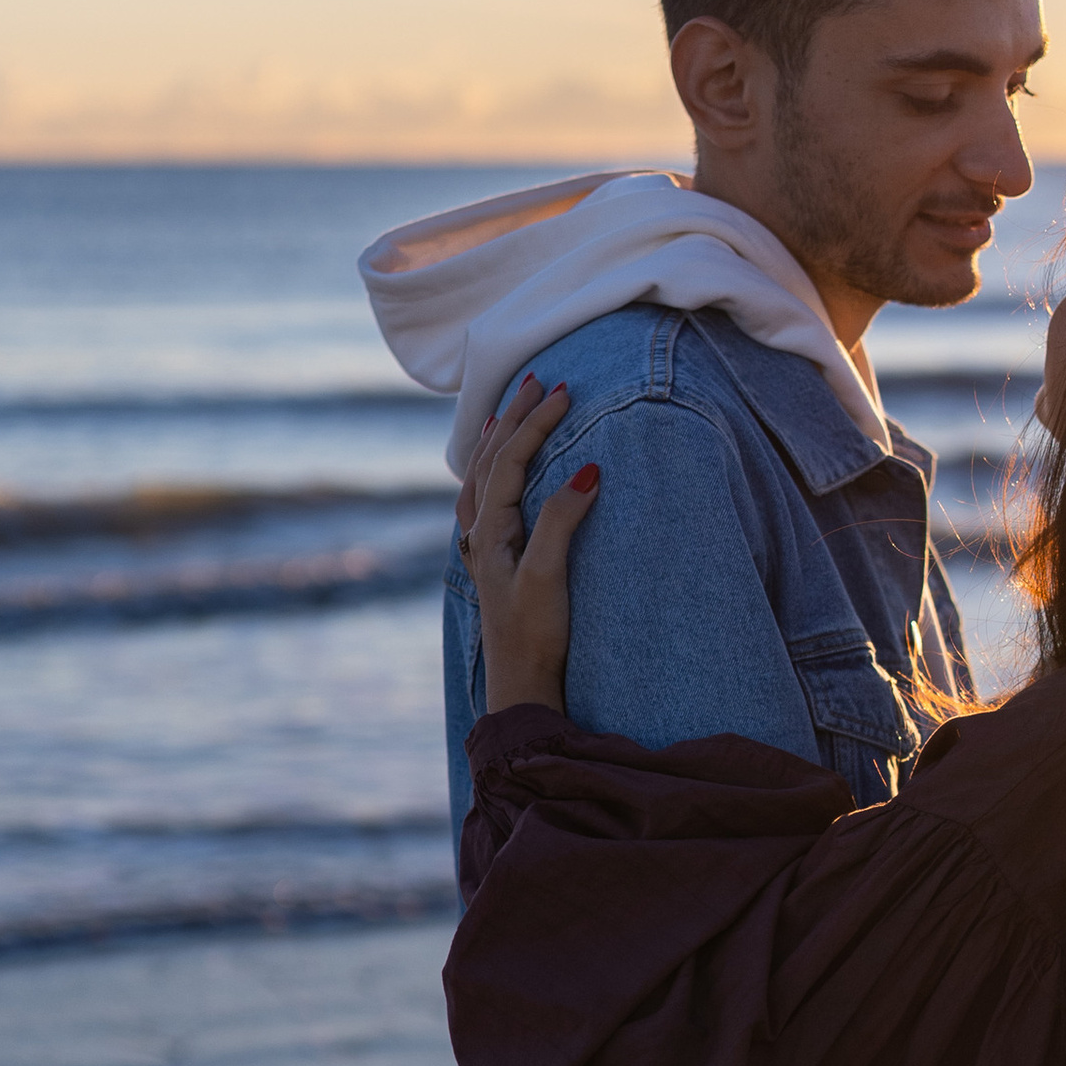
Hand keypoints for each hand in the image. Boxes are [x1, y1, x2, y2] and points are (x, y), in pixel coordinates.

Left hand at [458, 375, 598, 715]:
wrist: (522, 685)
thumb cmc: (536, 635)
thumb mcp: (550, 575)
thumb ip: (562, 520)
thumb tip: (586, 470)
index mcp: (489, 531)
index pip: (511, 460)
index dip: (536, 423)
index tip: (565, 392)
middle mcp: (479, 534)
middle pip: (491, 459)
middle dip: (514, 417)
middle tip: (539, 380)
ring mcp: (483, 548)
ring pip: (482, 476)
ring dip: (498, 438)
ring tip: (509, 410)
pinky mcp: (493, 562)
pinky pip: (484, 499)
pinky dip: (491, 471)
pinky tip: (497, 470)